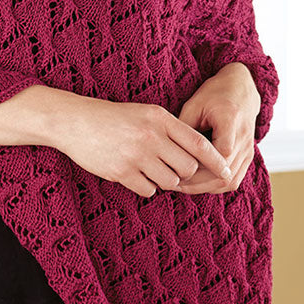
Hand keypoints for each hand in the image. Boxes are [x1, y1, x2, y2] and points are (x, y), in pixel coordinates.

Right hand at [55, 93, 232, 198]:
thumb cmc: (114, 118)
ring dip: (164, 179)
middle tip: (171, 167)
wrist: (76, 121)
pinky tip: (133, 173)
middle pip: (188, 167)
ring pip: (170, 181)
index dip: (217, 160)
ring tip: (148, 167)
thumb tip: (198, 156)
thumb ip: (171, 130)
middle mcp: (151, 136)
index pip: (199, 143)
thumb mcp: (146, 113)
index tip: (227, 170)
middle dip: (184, 172)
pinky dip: (146, 186)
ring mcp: (136, 155)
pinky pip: (149, 190)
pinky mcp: (122, 172)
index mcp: (160, 118)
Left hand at [173, 62, 260, 193]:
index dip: (198, 168)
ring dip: (206, 187)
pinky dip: (215, 185)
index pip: (220, 155)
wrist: (241, 89)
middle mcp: (244, 139)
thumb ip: (184, 128)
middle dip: (197, 183)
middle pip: (224, 174)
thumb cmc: (215, 94)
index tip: (176, 171)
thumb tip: (168, 152)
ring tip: (183, 186)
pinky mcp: (248, 157)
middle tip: (173, 184)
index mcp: (231, 121)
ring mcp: (249, 151)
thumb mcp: (194, 104)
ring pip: (229, 182)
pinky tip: (198, 184)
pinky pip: (234, 180)